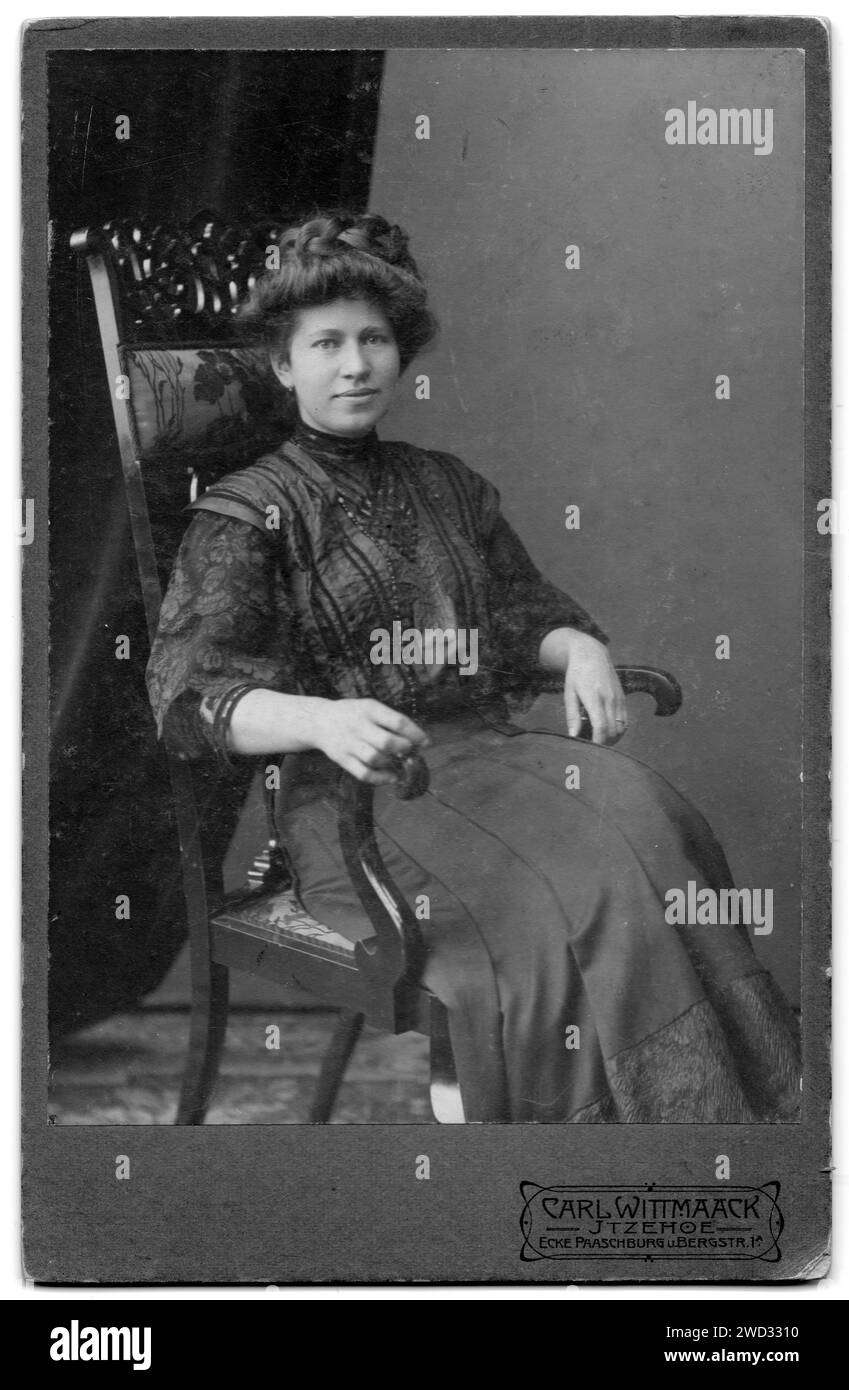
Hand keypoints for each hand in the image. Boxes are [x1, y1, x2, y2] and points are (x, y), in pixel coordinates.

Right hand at [313, 698, 429, 784]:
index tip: (425, 742)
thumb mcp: (371, 708)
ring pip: (375, 759)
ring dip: (392, 763)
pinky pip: (363, 773)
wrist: (319, 721)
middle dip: (403, 749)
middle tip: (408, 750)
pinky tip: (391, 776)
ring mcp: (348, 744)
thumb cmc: (354, 715)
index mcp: (369, 709)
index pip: (397, 721)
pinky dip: (380, 778)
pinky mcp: (342, 759)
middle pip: (386, 742)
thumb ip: (391, 721)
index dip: (415, 734)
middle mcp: (358, 726)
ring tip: (398, 761)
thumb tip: (419, 741)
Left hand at [561, 632, 627, 745]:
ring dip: (613, 739)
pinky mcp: (623, 698)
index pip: (601, 726)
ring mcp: (618, 698)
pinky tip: (609, 732)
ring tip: (601, 741)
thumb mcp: (569, 693)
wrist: (592, 654)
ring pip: (622, 728)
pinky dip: (619, 730)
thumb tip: (573, 736)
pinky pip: (626, 721)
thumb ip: (572, 716)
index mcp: (594, 697)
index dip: (598, 741)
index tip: (591, 749)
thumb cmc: (576, 674)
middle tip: (593, 747)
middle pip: (613, 730)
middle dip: (604, 743)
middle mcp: (609, 698)